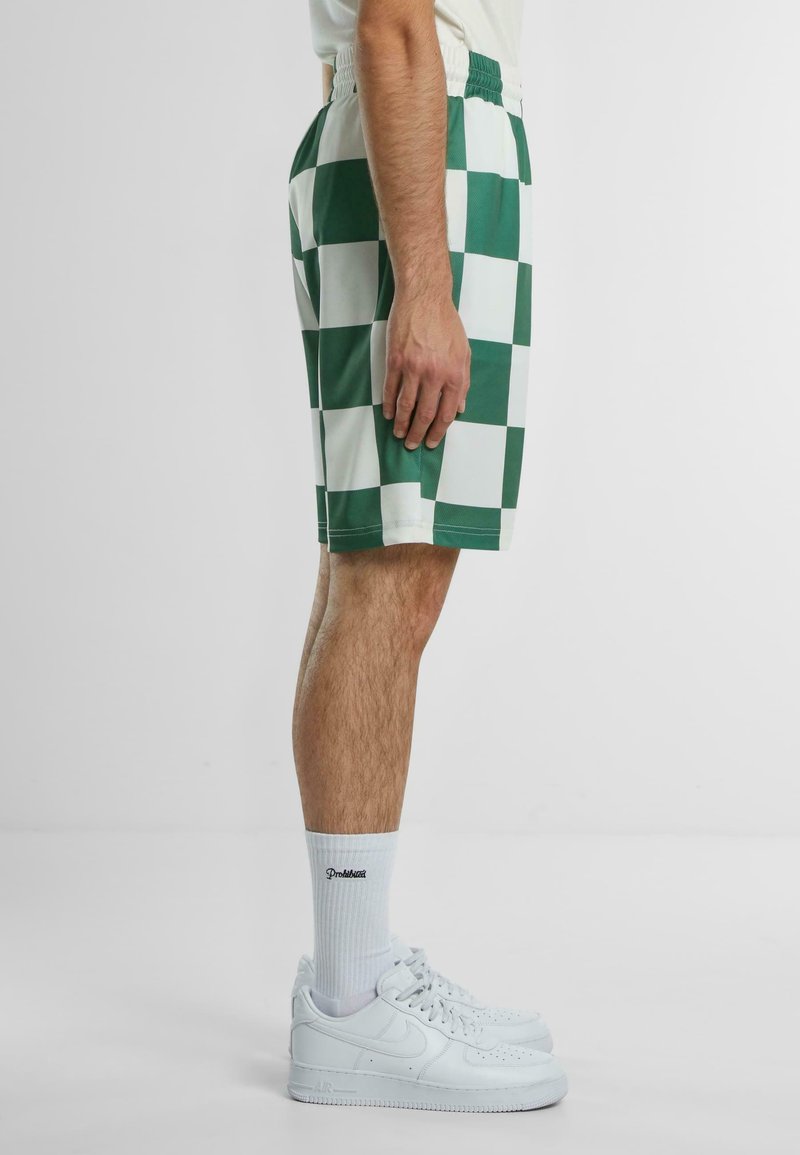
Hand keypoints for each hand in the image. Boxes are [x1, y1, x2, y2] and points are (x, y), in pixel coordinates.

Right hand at [382, 289, 470, 449]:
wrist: (425, 298)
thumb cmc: (446, 323)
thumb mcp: (464, 352)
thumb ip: (463, 382)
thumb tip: (460, 407)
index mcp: (454, 374)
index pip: (446, 413)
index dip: (438, 431)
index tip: (431, 442)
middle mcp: (434, 374)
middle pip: (425, 414)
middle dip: (418, 433)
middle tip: (412, 444)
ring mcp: (413, 368)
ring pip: (406, 405)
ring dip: (401, 424)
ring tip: (399, 434)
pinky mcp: (395, 360)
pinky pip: (390, 389)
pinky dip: (389, 404)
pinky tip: (389, 414)